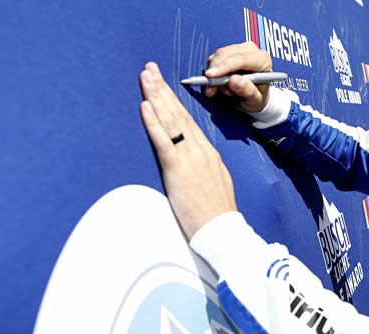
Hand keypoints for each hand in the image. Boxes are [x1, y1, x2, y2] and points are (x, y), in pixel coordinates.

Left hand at [140, 62, 237, 239]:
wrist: (223, 230)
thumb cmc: (217, 214)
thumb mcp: (214, 184)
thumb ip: (203, 170)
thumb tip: (193, 165)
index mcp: (208, 153)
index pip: (187, 120)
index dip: (173, 101)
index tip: (163, 85)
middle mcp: (200, 150)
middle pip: (178, 113)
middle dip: (162, 89)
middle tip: (150, 69)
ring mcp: (190, 157)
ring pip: (171, 120)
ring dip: (156, 96)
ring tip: (145, 78)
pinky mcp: (178, 169)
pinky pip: (164, 140)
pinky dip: (153, 122)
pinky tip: (145, 107)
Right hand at [205, 42, 272, 112]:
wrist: (252, 96)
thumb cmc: (256, 98)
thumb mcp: (254, 100)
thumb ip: (247, 91)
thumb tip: (234, 80)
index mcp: (263, 60)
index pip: (242, 59)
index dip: (225, 66)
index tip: (211, 76)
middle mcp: (252, 51)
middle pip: (227, 54)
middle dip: (216, 72)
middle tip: (212, 90)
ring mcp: (239, 49)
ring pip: (218, 56)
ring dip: (215, 75)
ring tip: (224, 90)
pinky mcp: (229, 51)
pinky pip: (214, 58)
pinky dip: (212, 72)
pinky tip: (220, 84)